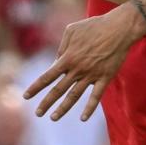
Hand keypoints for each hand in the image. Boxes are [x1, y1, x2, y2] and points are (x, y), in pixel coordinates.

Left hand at [23, 5, 140, 120]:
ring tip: (53, 118)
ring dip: (63, 108)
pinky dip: (89, 108)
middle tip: (38, 113)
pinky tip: (83, 118)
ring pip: (74, 95)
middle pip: (58, 89)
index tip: (25, 96)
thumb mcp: (72, 30)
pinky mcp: (105, 77)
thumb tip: (57, 61)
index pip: (47, 76)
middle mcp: (78, 69)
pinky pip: (96, 96)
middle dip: (46, 102)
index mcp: (68, 58)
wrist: (119, 28)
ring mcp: (92, 75)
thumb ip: (62, 46)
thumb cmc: (94, 26)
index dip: (35, 87)